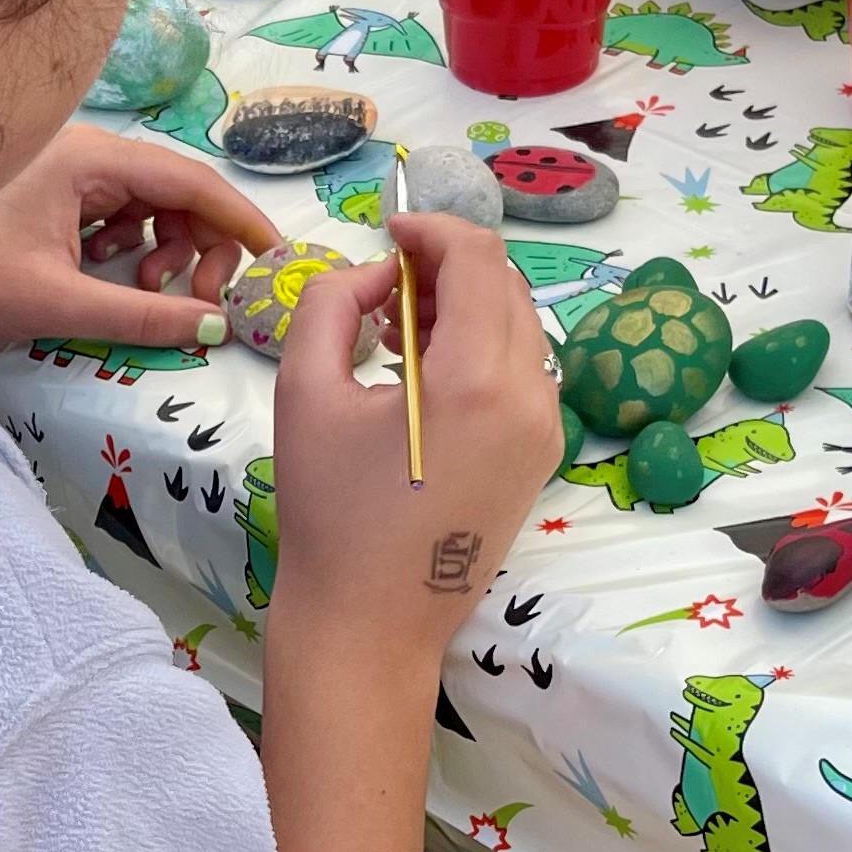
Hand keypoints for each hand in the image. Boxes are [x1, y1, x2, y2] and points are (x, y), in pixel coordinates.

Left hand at [0, 127, 277, 347]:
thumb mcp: (59, 304)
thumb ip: (142, 315)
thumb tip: (214, 326)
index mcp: (88, 159)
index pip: (191, 180)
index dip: (239, 220)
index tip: (274, 257)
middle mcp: (82, 150)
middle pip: (176, 188)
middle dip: (202, 242)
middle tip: (204, 297)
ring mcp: (65, 167)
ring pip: (150, 201)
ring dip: (167, 246)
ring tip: (150, 287)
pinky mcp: (51, 190)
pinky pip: (118, 211)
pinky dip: (134, 244)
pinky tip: (115, 275)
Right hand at [265, 214, 560, 658]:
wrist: (369, 625)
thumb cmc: (328, 513)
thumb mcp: (305, 392)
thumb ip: (334, 303)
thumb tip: (379, 277)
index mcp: (479, 380)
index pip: (478, 258)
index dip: (432, 227)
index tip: (388, 229)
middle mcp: (532, 398)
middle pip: (506, 286)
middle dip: (448, 265)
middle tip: (387, 281)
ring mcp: (546, 431)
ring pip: (519, 327)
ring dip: (465, 306)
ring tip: (398, 329)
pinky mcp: (541, 457)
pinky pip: (521, 373)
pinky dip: (479, 349)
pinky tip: (424, 374)